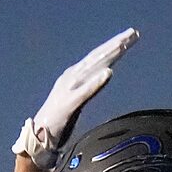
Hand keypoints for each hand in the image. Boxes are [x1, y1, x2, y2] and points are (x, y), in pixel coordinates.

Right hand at [13, 28, 138, 169]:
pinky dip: (97, 82)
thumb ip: (90, 85)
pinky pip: (85, 91)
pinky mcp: (69, 104)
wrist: (38, 138)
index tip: (130, 36)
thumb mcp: (77, 98)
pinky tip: (108, 73)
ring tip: (123, 45)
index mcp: (74, 76)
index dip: (113, 45)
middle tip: (133, 33)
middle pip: (97, 57)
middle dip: (115, 44)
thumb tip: (105, 73)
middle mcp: (72, 77)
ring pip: (93, 68)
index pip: (97, 57)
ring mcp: (69, 89)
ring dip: (108, 55)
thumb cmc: (58, 121)